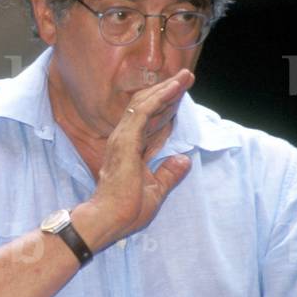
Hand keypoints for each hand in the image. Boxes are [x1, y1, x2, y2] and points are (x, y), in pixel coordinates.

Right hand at [87, 69, 194, 243]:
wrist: (110, 219)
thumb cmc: (127, 210)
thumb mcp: (156, 190)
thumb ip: (168, 173)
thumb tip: (184, 160)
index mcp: (131, 150)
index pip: (151, 123)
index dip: (167, 109)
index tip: (181, 97)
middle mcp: (124, 139)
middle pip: (147, 108)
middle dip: (168, 92)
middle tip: (186, 78)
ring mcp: (123, 138)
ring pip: (145, 104)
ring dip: (166, 89)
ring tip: (184, 77)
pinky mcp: (126, 139)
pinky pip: (145, 111)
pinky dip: (161, 97)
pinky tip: (175, 88)